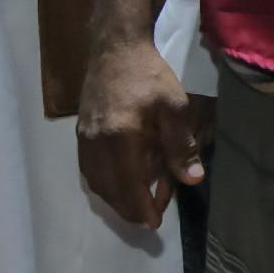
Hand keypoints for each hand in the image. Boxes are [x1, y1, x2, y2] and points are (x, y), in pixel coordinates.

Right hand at [76, 38, 203, 228]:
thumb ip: (181, 145)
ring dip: (116, 198)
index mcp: (119, 138)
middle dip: (129, 208)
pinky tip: (120, 183)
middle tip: (149, 217)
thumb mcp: (175, 106)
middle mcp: (96, 144)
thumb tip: (192, 179)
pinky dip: (105, 183)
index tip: (154, 223)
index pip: (129, 185)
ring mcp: (84, 140)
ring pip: (96, 183)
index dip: (141, 208)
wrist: (115, 49)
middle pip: (109, 190)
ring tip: (137, 204)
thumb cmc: (149, 75)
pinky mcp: (80, 134)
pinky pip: (89, 170)